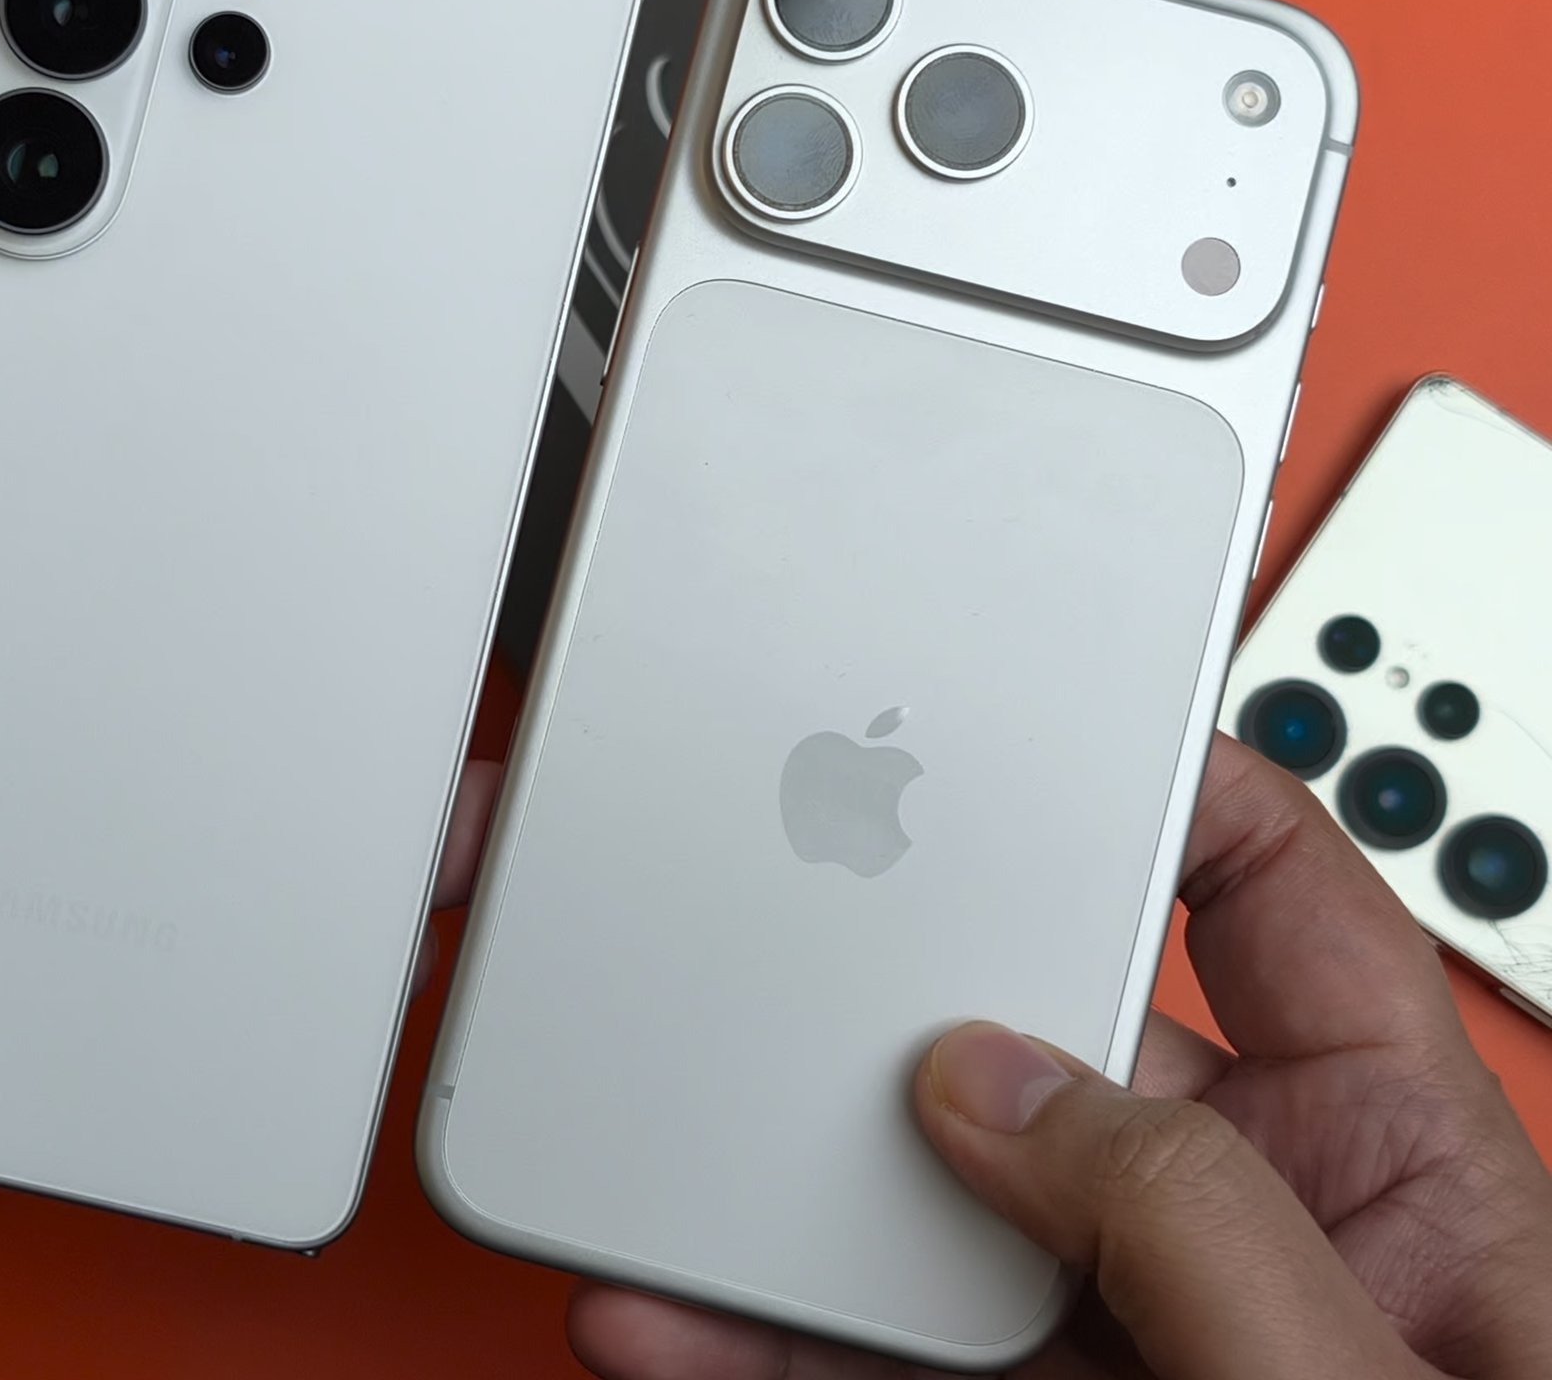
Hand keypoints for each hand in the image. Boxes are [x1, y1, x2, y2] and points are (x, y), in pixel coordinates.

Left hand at [0, 215, 503, 1378]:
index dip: (4, 300)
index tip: (122, 204)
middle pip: (32, 582)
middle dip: (175, 490)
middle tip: (311, 394)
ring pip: (108, 765)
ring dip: (237, 712)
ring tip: (366, 630)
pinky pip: (123, 961)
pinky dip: (242, 924)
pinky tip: (328, 880)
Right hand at [569, 736, 1551, 1379]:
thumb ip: (1205, 1224)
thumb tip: (997, 1084)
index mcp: (1391, 1162)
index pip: (1272, 901)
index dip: (1157, 782)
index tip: (1023, 728)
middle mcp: (1247, 1229)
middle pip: (1035, 1050)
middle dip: (890, 1004)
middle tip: (765, 955)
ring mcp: (1125, 1342)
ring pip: (920, 1224)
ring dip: (776, 1197)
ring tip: (653, 1164)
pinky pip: (874, 1368)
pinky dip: (758, 1345)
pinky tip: (670, 1316)